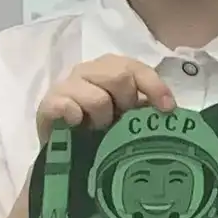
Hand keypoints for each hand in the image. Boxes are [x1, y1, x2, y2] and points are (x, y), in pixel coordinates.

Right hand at [38, 55, 174, 140]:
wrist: (62, 149)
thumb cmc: (99, 129)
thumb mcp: (126, 117)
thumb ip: (143, 109)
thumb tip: (169, 113)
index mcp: (111, 69)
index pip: (137, 68)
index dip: (155, 87)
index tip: (167, 109)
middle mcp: (89, 71)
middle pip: (120, 76)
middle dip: (126, 102)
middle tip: (118, 120)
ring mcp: (67, 85)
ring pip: (97, 97)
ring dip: (102, 118)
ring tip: (96, 128)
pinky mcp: (48, 103)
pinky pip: (68, 106)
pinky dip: (76, 117)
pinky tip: (76, 125)